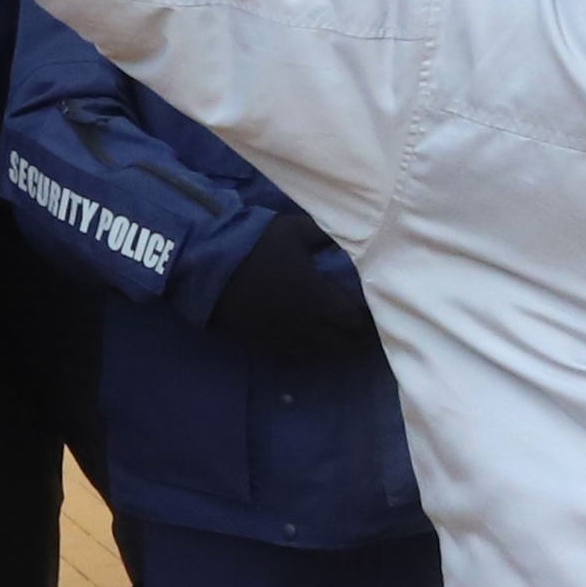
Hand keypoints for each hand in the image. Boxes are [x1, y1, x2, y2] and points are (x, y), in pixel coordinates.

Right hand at [206, 218, 378, 360]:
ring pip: (318, 355)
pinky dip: (307, 354)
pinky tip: (310, 345)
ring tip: (341, 340)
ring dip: (333, 350)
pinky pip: (291, 357)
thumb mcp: (297, 229)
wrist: (210, 263)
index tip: (375, 317)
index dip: (369, 324)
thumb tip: (348, 240)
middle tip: (365, 332)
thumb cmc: (257, 243)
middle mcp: (303, 324)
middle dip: (357, 340)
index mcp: (316, 298)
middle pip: (341, 345)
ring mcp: (281, 336)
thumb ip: (326, 237)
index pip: (354, 323)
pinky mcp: (262, 341)